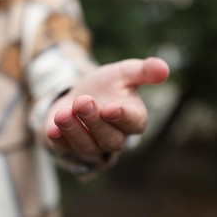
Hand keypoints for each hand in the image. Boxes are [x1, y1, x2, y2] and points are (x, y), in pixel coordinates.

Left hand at [45, 57, 169, 159]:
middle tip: (83, 102)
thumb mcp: (123, 73)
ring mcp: (92, 145)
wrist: (79, 94)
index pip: (134, 124)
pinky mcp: (70, 147)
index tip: (111, 108)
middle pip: (110, 139)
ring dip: (74, 131)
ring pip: (87, 146)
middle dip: (95, 121)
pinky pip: (65, 148)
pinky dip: (59, 140)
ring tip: (64, 113)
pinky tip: (52, 129)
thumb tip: (164, 68)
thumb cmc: (106, 86)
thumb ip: (143, 71)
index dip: (123, 118)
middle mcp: (114, 137)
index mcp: (132, 119)